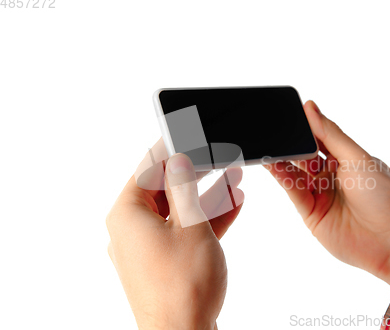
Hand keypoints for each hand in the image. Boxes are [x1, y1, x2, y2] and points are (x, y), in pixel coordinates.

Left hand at [107, 150, 243, 329]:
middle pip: (164, 189)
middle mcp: (132, 230)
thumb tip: (178, 160)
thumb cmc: (183, 285)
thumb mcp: (190, 224)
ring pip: (179, 210)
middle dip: (196, 172)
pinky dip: (206, 218)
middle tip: (217, 154)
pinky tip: (233, 202)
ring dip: (207, 194)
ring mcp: (148, 248)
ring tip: (234, 175)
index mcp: (127, 215)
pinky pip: (184, 231)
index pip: (147, 169)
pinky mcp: (164, 262)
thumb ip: (184, 187)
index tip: (188, 133)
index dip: (170, 149)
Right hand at [266, 101, 389, 288]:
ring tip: (269, 147)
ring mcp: (321, 195)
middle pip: (304, 156)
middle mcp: (331, 176)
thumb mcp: (357, 158)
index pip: (320, 138)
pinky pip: (293, 192)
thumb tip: (311, 106)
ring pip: (295, 173)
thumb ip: (330, 134)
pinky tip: (273, 164)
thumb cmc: (385, 196)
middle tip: (276, 131)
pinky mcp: (311, 214)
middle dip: (291, 145)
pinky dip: (282, 178)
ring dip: (282, 160)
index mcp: (347, 159)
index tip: (290, 113)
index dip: (306, 127)